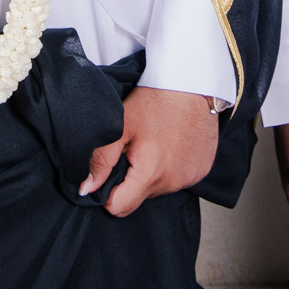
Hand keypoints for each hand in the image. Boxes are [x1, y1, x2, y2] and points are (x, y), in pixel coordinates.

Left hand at [81, 86, 219, 217]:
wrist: (193, 81)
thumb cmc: (156, 99)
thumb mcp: (121, 124)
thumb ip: (101, 159)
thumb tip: (86, 187)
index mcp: (151, 174)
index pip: (119, 208)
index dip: (107, 193)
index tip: (111, 168)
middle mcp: (173, 182)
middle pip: (139, 197)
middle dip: (131, 179)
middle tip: (133, 147)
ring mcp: (190, 177)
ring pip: (159, 188)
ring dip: (152, 173)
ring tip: (154, 142)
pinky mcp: (202, 170)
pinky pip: (178, 179)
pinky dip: (171, 167)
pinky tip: (171, 143)